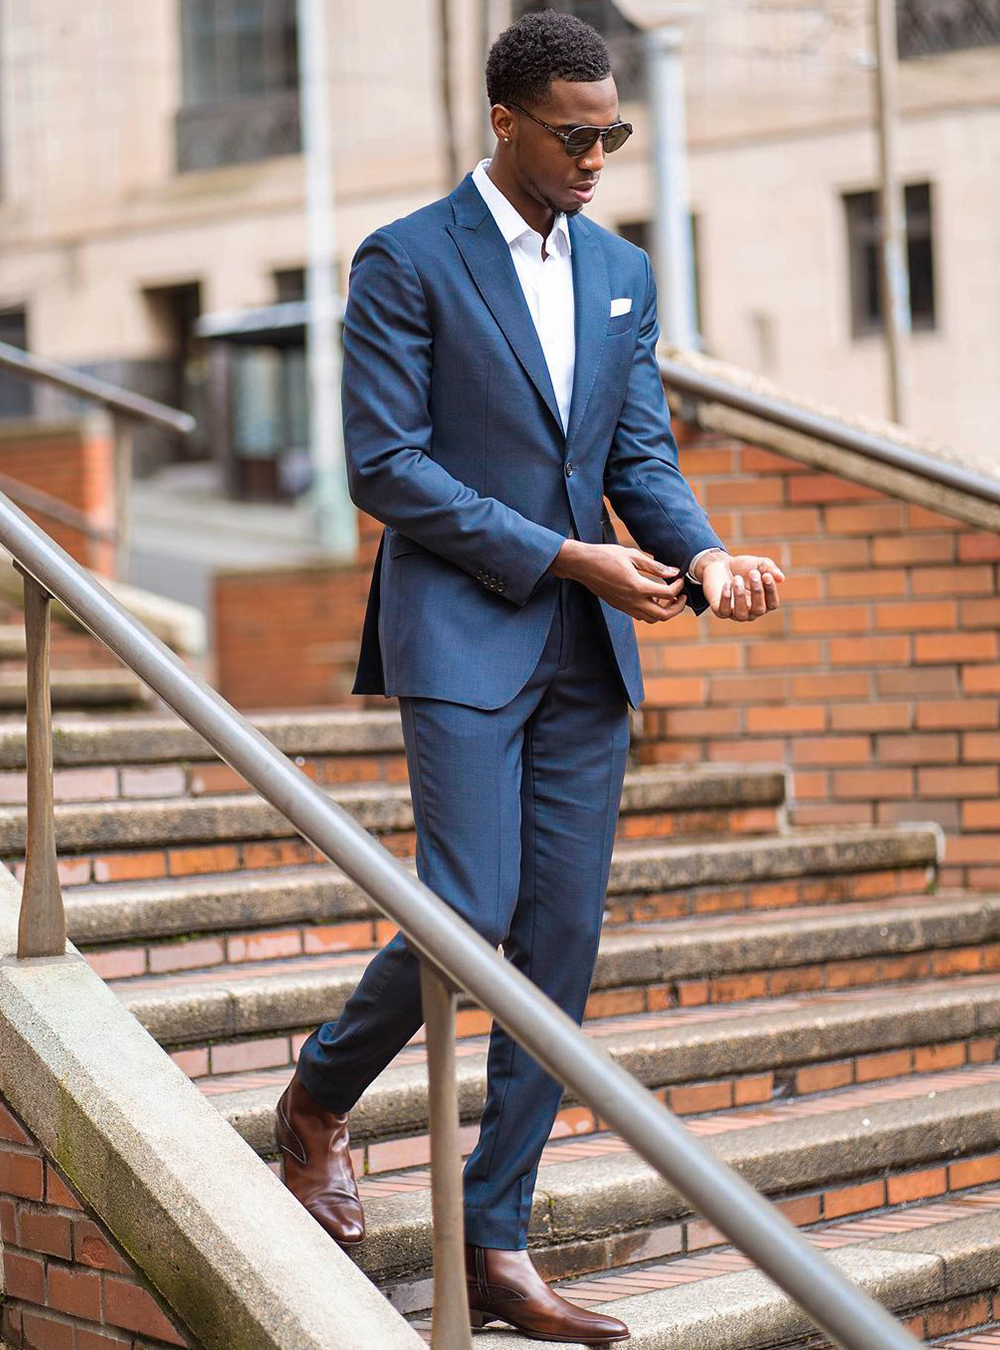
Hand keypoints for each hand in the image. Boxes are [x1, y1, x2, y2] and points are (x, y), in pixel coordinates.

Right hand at [550, 540, 687, 623]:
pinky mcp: (620, 607)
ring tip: (669, 598)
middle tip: (682, 596)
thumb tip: (674, 571)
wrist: (583, 565)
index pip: (668, 594)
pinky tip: (652, 599)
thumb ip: (655, 566)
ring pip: (652, 619)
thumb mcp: (633, 556)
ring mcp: (625, 606)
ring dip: (664, 611)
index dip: (679, 587)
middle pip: (663, 615)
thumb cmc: (606, 556)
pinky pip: (640, 616)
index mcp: (638, 587)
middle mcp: (633, 601)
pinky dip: (651, 612)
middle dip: (677, 607)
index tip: (680, 578)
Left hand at [697, 553, 784, 620]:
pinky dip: (726, 598)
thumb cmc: (743, 567)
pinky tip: (727, 584)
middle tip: (753, 573)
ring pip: (741, 614)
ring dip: (740, 595)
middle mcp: (751, 612)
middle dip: (757, 591)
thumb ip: (771, 569)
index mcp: (764, 602)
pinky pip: (723, 612)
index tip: (766, 575)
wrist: (720, 564)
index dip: (771, 591)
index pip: (772, 604)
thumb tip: (781, 578)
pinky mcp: (720, 611)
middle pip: (759, 610)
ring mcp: (735, 613)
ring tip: (737, 578)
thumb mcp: (759, 564)